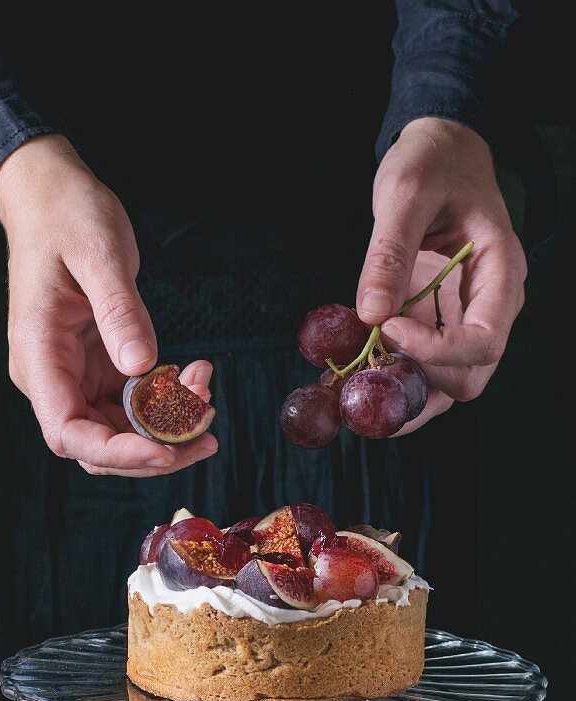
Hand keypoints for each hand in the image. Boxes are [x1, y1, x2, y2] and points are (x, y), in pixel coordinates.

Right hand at [0, 135, 217, 474]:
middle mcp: (53, 377)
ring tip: (206, 391)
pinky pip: (133, 404)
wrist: (50, 195)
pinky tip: (194, 375)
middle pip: (98, 446)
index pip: (68, 433)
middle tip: (207, 434)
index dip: (119, 452)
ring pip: (120, 431)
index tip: (168, 448)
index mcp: (39, 356)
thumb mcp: (99, 254)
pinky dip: (167, 402)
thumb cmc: (66, 216)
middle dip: (154, 450)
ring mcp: (75, 376)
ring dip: (167, 427)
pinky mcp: (99, 368)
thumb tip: (142, 365)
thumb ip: (119, 310)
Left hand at [356, 118, 526, 433]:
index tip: (387, 329)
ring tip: (355, 388)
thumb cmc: (432, 163)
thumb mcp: (404, 194)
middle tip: (366, 372)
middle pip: (469, 376)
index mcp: (500, 272)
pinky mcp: (439, 321)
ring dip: (404, 393)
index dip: (435, 350)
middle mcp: (491, 305)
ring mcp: (466, 318)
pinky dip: (394, 377)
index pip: (483, 340)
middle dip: (420, 384)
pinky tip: (358, 374)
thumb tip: (370, 315)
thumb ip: (389, 253)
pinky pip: (424, 367)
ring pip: (448, 384)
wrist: (440, 151)